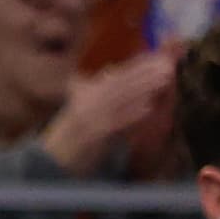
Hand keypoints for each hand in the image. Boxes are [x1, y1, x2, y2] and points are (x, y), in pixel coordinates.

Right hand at [41, 49, 178, 175]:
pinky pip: (115, 123)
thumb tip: (111, 70)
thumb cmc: (69, 136)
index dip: (137, 65)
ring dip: (143, 88)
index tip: (158, 56)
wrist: (51, 162)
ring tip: (164, 80)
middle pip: (120, 84)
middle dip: (144, 73)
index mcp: (85, 95)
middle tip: (168, 64)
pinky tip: (148, 108)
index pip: (115, 76)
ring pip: (120, 99)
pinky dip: (131, 114)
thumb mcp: (79, 107)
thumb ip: (93, 89)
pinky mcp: (93, 136)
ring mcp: (89, 119)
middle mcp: (86, 103)